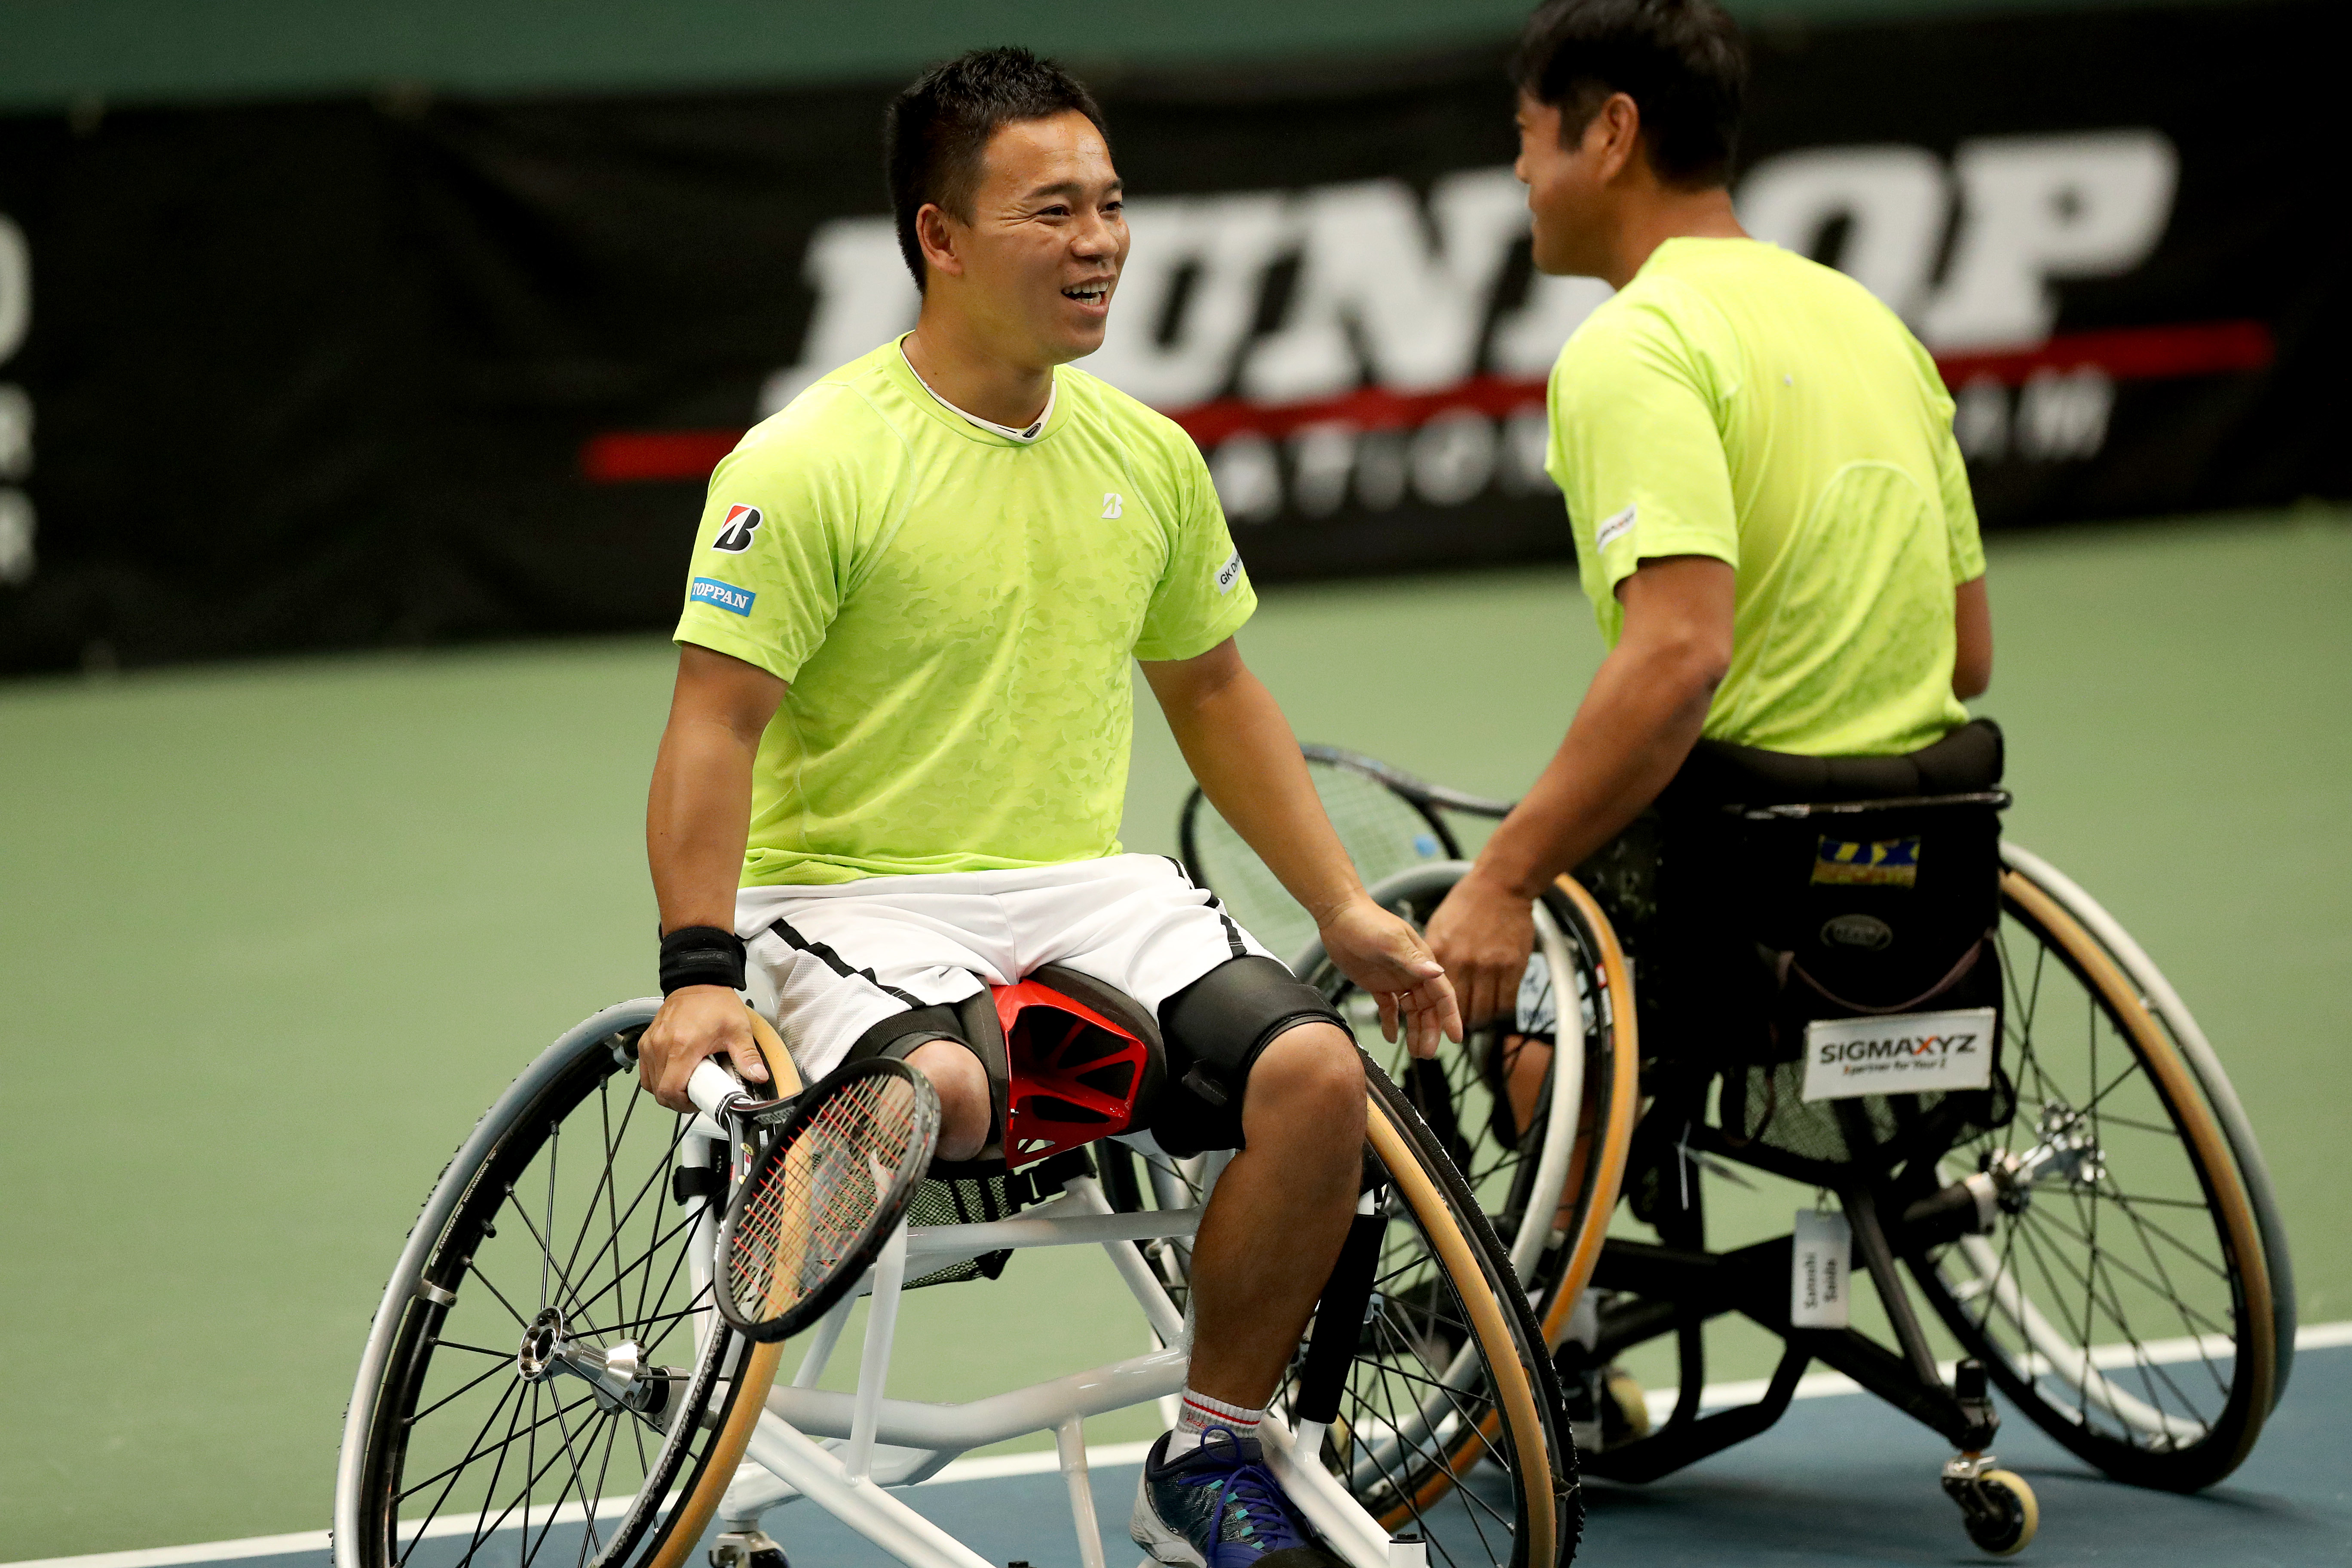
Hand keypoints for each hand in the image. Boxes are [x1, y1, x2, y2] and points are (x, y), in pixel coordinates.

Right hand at [638, 984, 770, 1112]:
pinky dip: (657, 1078)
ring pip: (650, 1083)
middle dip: (678, 1099)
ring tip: (687, 1083)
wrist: (699, 981)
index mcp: (682, 1046)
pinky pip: (646, 1070)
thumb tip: (758, 1076)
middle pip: (660, 1091)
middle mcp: (661, 1046)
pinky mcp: (646, 1041)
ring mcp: (651, 1043)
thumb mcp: (738, 1030)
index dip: (683, 1104)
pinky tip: (675, 1073)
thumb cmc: (715, 1003)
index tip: (697, 1101)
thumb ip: (747, 1056)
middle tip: (696, 1094)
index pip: (670, 1091)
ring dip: (667, 1089)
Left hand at [1318, 896, 1462, 1058]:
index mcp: (1421, 962)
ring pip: (1411, 1012)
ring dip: (1415, 1031)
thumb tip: (1438, 972)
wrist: (1338, 915)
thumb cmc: (1365, 922)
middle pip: (1428, 1008)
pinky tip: (1392, 1037)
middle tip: (1427, 1054)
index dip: (1450, 1016)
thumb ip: (1413, 960)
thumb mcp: (1389, 941)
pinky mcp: (1378, 985)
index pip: (1442, 994)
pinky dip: (1391, 1023)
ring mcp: (1396, 980)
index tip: (1456, 1037)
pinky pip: (1389, 1008)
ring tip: (1415, 1053)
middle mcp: (1413, 973)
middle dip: (1430, 1031)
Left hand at [1424, 867, 1535, 1032]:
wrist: (1500, 885)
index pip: (1437, 996)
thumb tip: (1422, 978)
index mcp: (1442, 953)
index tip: (1439, 1018)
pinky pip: (1506, 1002)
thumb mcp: (1437, 926)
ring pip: (1485, 1011)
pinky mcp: (1514, 966)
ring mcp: (1491, 966)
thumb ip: (1430, 955)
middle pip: (1461, 1009)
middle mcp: (1466, 963)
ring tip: (1478, 1017)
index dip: (1437, 1012)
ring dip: (1481, 1019)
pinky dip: (1501, 1010)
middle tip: (1459, 1024)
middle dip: (1459, 1021)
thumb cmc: (1467, 904)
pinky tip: (1496, 1007)